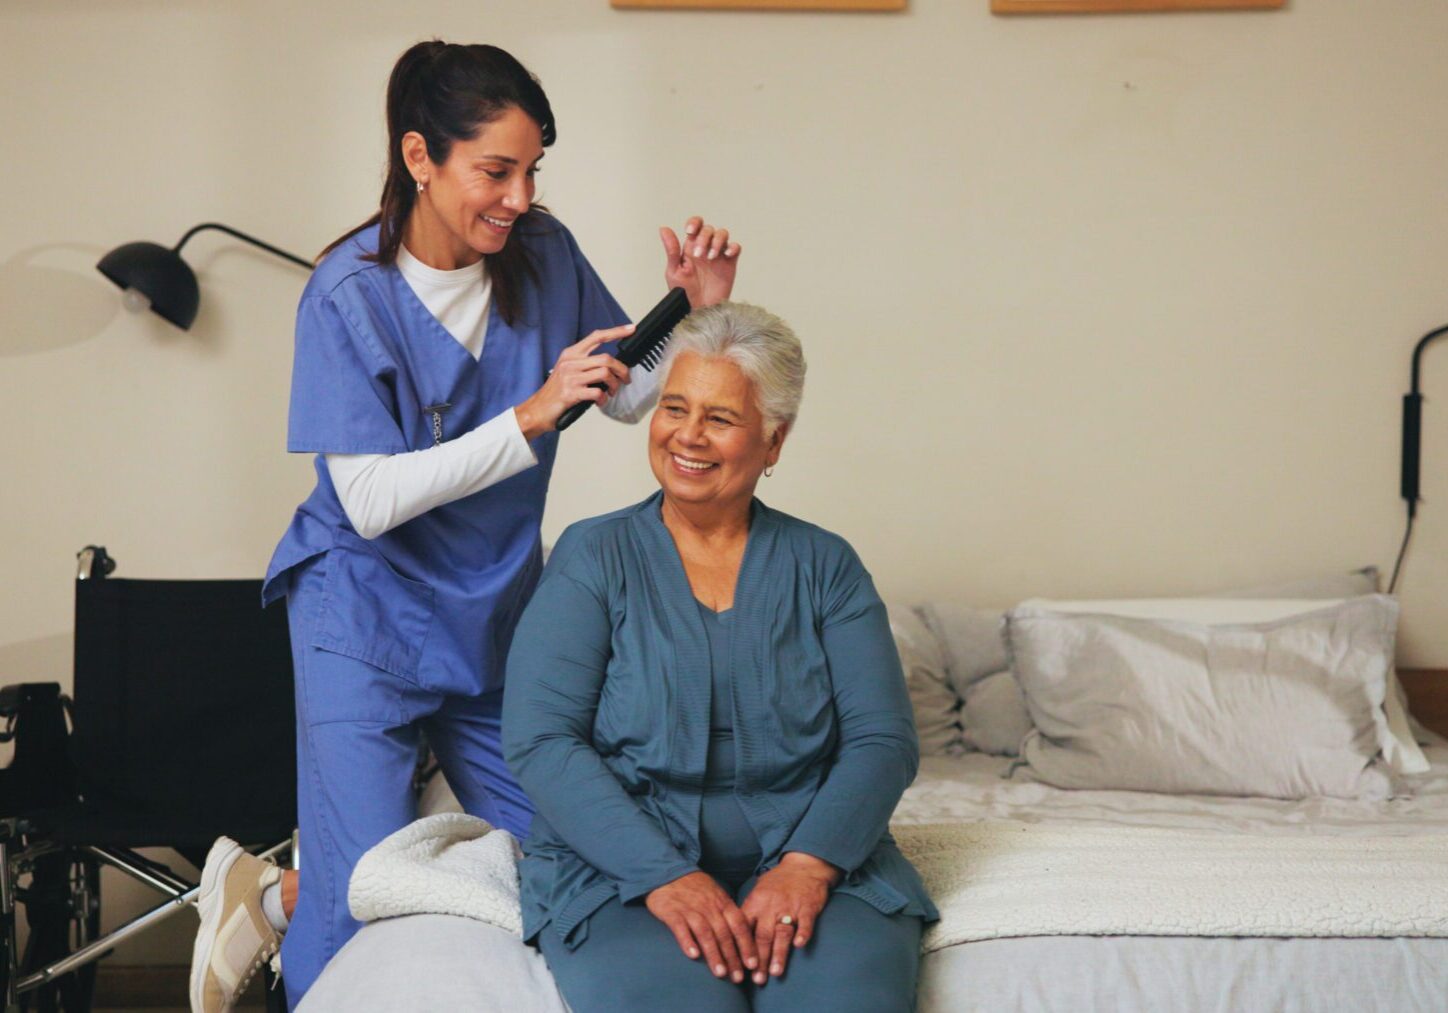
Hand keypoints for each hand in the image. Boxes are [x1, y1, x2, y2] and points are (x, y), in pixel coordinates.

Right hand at [514, 325, 633, 438]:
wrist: (537, 409)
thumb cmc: (555, 392)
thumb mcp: (567, 371)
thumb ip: (585, 364)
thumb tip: (610, 366)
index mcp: (570, 354)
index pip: (596, 337)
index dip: (615, 332)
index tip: (630, 329)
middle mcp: (570, 362)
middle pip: (606, 358)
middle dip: (622, 370)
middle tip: (625, 379)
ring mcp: (571, 377)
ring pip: (605, 374)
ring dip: (614, 385)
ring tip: (611, 392)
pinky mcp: (571, 393)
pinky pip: (597, 392)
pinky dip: (603, 398)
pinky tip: (600, 402)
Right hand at [645, 871, 758, 984]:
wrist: (667, 871)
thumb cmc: (694, 887)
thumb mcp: (715, 894)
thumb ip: (726, 912)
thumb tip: (741, 934)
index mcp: (722, 902)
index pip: (739, 925)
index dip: (746, 945)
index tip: (752, 964)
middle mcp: (709, 906)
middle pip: (724, 934)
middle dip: (733, 957)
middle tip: (737, 978)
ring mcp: (691, 909)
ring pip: (706, 933)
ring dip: (714, 954)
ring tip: (720, 973)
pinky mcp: (672, 912)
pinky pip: (681, 928)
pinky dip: (688, 941)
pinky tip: (693, 955)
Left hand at [660, 216, 740, 308]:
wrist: (699, 311)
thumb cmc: (684, 294)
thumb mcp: (674, 271)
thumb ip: (672, 250)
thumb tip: (664, 229)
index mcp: (690, 248)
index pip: (695, 226)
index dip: (695, 223)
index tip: (690, 232)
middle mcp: (705, 249)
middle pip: (709, 229)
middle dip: (704, 238)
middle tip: (699, 255)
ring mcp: (718, 255)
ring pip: (722, 234)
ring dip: (717, 242)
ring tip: (711, 257)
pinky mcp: (729, 264)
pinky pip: (735, 248)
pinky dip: (733, 248)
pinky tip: (726, 255)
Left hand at [738, 852, 839, 984]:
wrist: (804, 865)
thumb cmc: (779, 882)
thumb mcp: (759, 892)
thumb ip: (749, 912)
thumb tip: (734, 934)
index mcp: (756, 902)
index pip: (745, 929)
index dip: (741, 949)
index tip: (739, 968)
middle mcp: (771, 906)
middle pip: (763, 936)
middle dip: (759, 959)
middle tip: (757, 979)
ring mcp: (790, 906)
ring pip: (782, 932)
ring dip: (778, 953)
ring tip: (775, 972)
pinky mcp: (808, 907)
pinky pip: (805, 921)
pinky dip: (803, 933)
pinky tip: (799, 946)